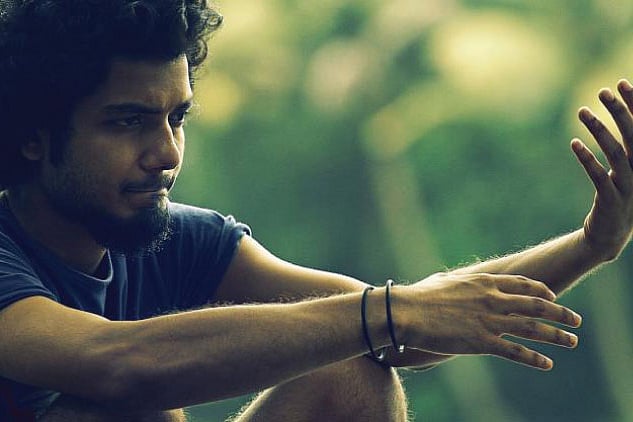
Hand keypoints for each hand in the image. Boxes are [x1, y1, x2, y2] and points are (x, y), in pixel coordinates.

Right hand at [395, 273, 580, 369]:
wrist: (406, 311)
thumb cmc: (419, 296)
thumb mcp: (443, 282)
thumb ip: (457, 282)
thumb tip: (455, 281)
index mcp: (483, 282)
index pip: (522, 285)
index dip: (542, 292)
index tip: (553, 298)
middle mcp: (492, 299)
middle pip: (536, 305)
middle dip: (560, 313)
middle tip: (576, 320)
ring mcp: (488, 320)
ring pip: (532, 328)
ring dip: (556, 335)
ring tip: (572, 341)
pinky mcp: (481, 342)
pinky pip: (514, 351)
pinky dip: (533, 357)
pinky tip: (547, 363)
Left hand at [572, 80, 632, 260]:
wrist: (609, 237)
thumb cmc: (618, 197)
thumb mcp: (625, 169)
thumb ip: (625, 145)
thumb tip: (620, 114)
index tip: (621, 82)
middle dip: (620, 110)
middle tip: (603, 90)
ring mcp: (629, 187)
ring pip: (616, 153)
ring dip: (600, 129)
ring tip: (582, 110)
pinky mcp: (611, 200)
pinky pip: (599, 176)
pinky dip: (587, 158)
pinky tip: (574, 143)